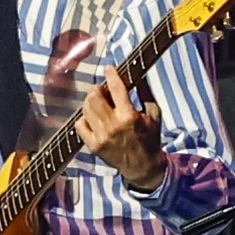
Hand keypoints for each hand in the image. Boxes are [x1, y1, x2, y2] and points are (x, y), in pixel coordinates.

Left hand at [73, 64, 161, 186]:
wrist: (143, 167)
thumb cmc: (150, 138)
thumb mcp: (154, 114)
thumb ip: (145, 93)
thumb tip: (137, 74)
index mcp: (130, 116)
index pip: (116, 88)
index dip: (110, 74)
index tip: (108, 68)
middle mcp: (113, 125)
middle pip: (94, 97)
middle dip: (97, 88)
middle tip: (102, 89)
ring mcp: (101, 136)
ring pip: (86, 109)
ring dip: (90, 101)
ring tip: (98, 102)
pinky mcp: (93, 146)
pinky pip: (80, 125)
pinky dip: (84, 118)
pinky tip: (93, 118)